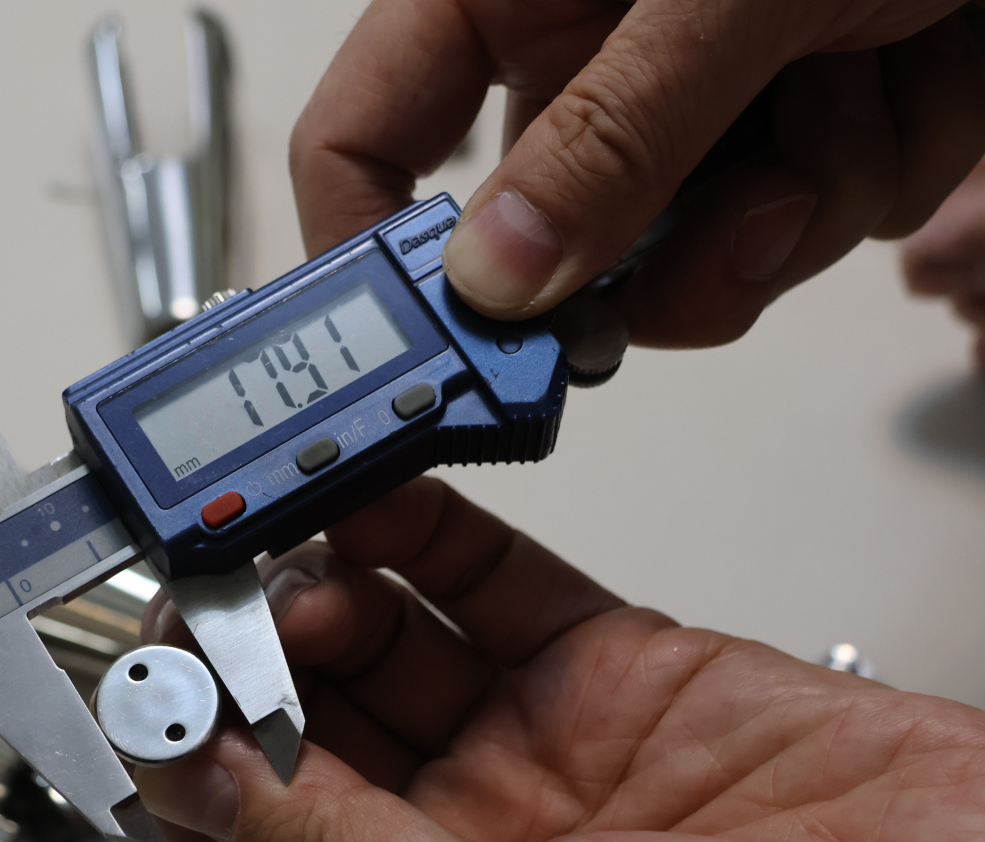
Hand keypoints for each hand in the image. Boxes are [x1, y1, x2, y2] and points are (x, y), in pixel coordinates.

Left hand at [136, 478, 984, 841]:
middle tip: (213, 575)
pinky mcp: (609, 676)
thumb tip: (188, 772)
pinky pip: (488, 585)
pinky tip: (375, 494)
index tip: (146, 668)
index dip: (180, 749)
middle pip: (300, 726)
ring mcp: (529, 756)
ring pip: (383, 641)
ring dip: (321, 578)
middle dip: (246, 646)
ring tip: (284, 530)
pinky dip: (425, 533)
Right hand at [291, 0, 984, 346]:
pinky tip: (914, 65)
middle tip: (735, 227)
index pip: (359, 139)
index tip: (430, 354)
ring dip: (807, 201)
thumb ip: (608, 133)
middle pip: (548, 241)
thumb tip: (493, 279)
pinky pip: (804, 223)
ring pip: (694, 254)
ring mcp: (689, 100)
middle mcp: (585, 54)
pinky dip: (880, 166)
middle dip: (665, 256)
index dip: (367, 253)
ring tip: (861, 81)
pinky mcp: (786, 127)